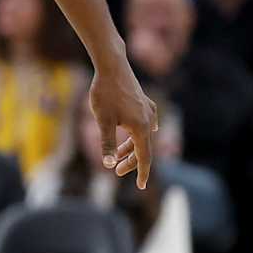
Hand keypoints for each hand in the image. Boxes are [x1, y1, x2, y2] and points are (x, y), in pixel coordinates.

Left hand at [89, 58, 158, 188]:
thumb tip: (107, 164)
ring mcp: (148, 110)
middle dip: (130, 161)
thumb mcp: (102, 120)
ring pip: (142, 135)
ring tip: (115, 155)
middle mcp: (149, 120)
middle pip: (143, 148)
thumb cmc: (105, 93)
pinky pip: (144, 124)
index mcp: (141, 128)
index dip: (141, 173)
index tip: (141, 187)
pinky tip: (132, 134)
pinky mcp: (144, 102)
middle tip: (116, 171)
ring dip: (130, 147)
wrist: (111, 66)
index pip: (144, 157)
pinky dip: (135, 134)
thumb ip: (107, 143)